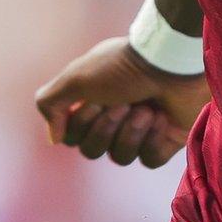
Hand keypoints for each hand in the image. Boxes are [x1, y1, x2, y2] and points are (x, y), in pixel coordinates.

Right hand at [34, 37, 209, 167]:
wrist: (171, 61)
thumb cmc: (124, 66)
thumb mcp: (75, 76)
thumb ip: (50, 104)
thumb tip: (55, 138)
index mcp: (93, 103)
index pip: (72, 137)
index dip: (80, 125)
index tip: (94, 101)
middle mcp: (116, 118)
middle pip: (92, 150)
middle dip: (105, 128)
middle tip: (124, 103)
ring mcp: (142, 130)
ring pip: (120, 157)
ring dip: (130, 132)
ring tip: (146, 109)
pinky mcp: (167, 139)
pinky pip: (149, 160)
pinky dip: (152, 140)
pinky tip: (161, 118)